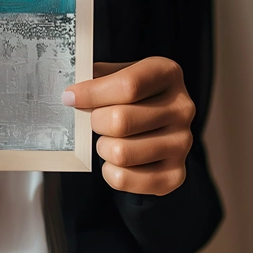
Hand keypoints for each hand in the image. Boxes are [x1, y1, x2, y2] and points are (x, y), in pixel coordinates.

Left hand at [62, 57, 195, 195]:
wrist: (158, 124)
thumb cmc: (131, 94)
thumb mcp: (116, 73)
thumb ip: (95, 78)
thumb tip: (72, 95)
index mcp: (167, 73)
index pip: (127, 85)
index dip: (91, 93)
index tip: (70, 97)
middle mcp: (181, 108)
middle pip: (120, 120)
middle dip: (96, 121)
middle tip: (95, 120)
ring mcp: (182, 143)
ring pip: (121, 153)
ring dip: (102, 147)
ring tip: (107, 139)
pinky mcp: (176, 174)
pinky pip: (125, 179)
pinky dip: (110, 172)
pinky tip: (116, 161)